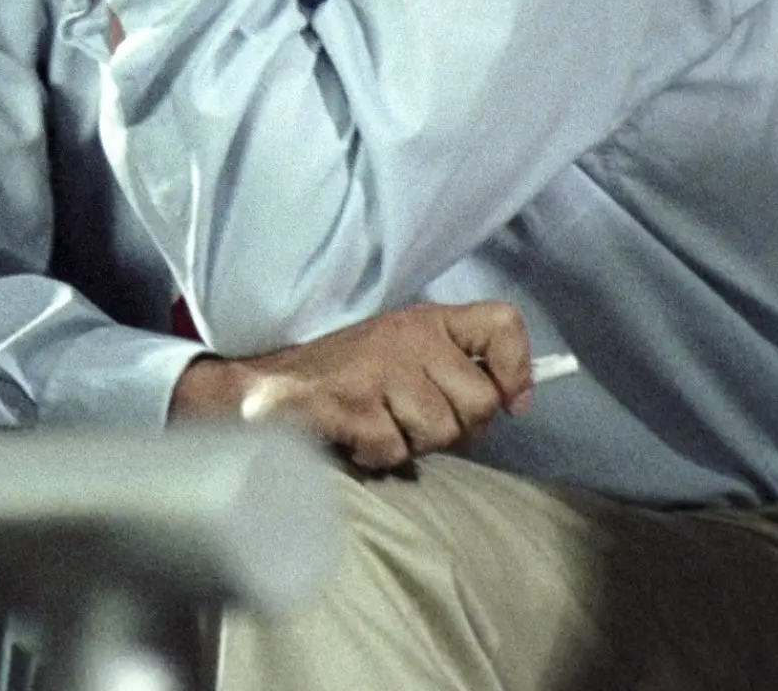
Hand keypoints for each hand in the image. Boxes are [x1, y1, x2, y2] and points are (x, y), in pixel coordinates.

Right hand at [168, 301, 533, 470]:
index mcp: (425, 321)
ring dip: (408, 444)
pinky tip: (351, 436)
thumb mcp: (403, 356)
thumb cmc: (342, 377)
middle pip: (479, 403)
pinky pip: (394, 449)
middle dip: (452, 430)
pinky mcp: (350, 400)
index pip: (501, 323)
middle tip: (411, 422)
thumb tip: (515, 403)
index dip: (515, 368)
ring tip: (376, 425)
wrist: (261, 387)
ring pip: (439, 432)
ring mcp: (377, 367)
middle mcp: (407, 336)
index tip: (508, 401)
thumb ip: (456, 370)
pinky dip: (374, 455)